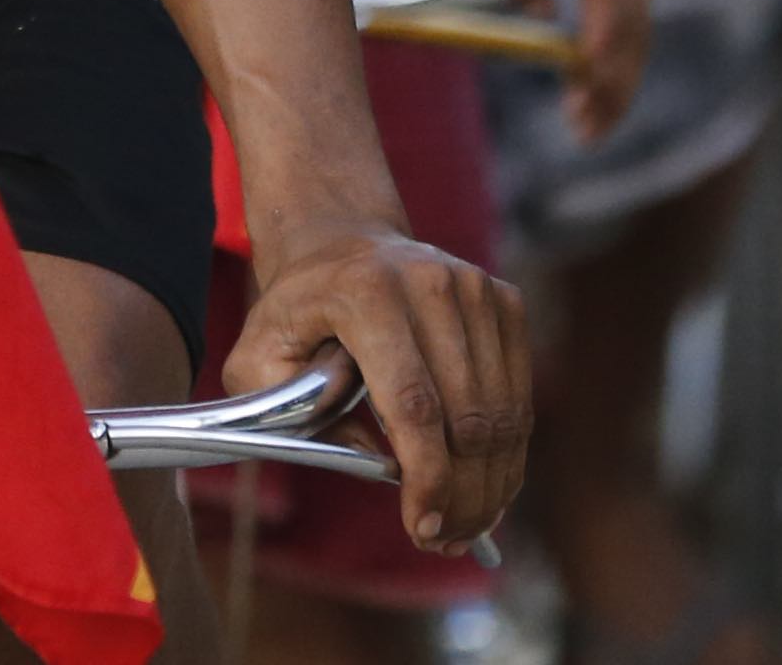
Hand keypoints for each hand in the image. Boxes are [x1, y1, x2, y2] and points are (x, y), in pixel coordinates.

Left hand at [231, 223, 527, 554]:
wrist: (342, 240)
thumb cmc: (299, 309)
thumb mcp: (261, 353)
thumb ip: (290, 411)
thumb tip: (373, 462)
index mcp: (365, 292)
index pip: (414, 404)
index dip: (426, 476)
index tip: (421, 527)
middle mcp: (430, 283)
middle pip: (468, 418)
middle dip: (460, 495)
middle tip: (443, 541)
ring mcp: (476, 288)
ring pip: (504, 415)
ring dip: (490, 485)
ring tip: (465, 527)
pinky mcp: (505, 302)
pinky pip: (520, 397)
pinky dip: (509, 454)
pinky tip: (486, 489)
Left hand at [434, 0, 655, 143]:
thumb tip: (543, 12)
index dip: (601, 23)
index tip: (587, 71)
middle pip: (629, 6)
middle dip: (611, 70)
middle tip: (585, 125)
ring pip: (641, 23)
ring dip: (621, 79)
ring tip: (590, 128)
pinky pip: (638, 23)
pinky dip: (623, 65)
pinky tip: (599, 103)